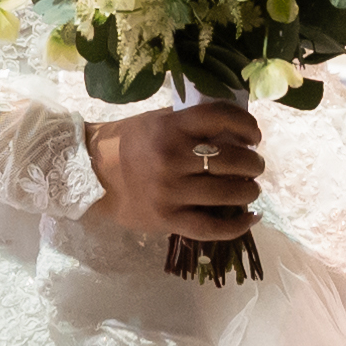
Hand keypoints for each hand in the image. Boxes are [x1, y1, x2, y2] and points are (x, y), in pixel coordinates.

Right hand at [89, 100, 265, 243]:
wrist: (91, 174)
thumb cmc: (129, 144)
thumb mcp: (159, 121)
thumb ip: (193, 124)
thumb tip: (237, 132)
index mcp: (171, 127)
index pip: (221, 117)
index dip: (247, 125)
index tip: (254, 136)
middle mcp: (172, 157)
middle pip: (232, 159)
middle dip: (253, 163)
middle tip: (254, 165)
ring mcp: (169, 191)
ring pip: (228, 194)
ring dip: (249, 191)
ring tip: (250, 188)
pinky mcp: (166, 219)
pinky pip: (211, 228)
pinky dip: (237, 226)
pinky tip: (251, 219)